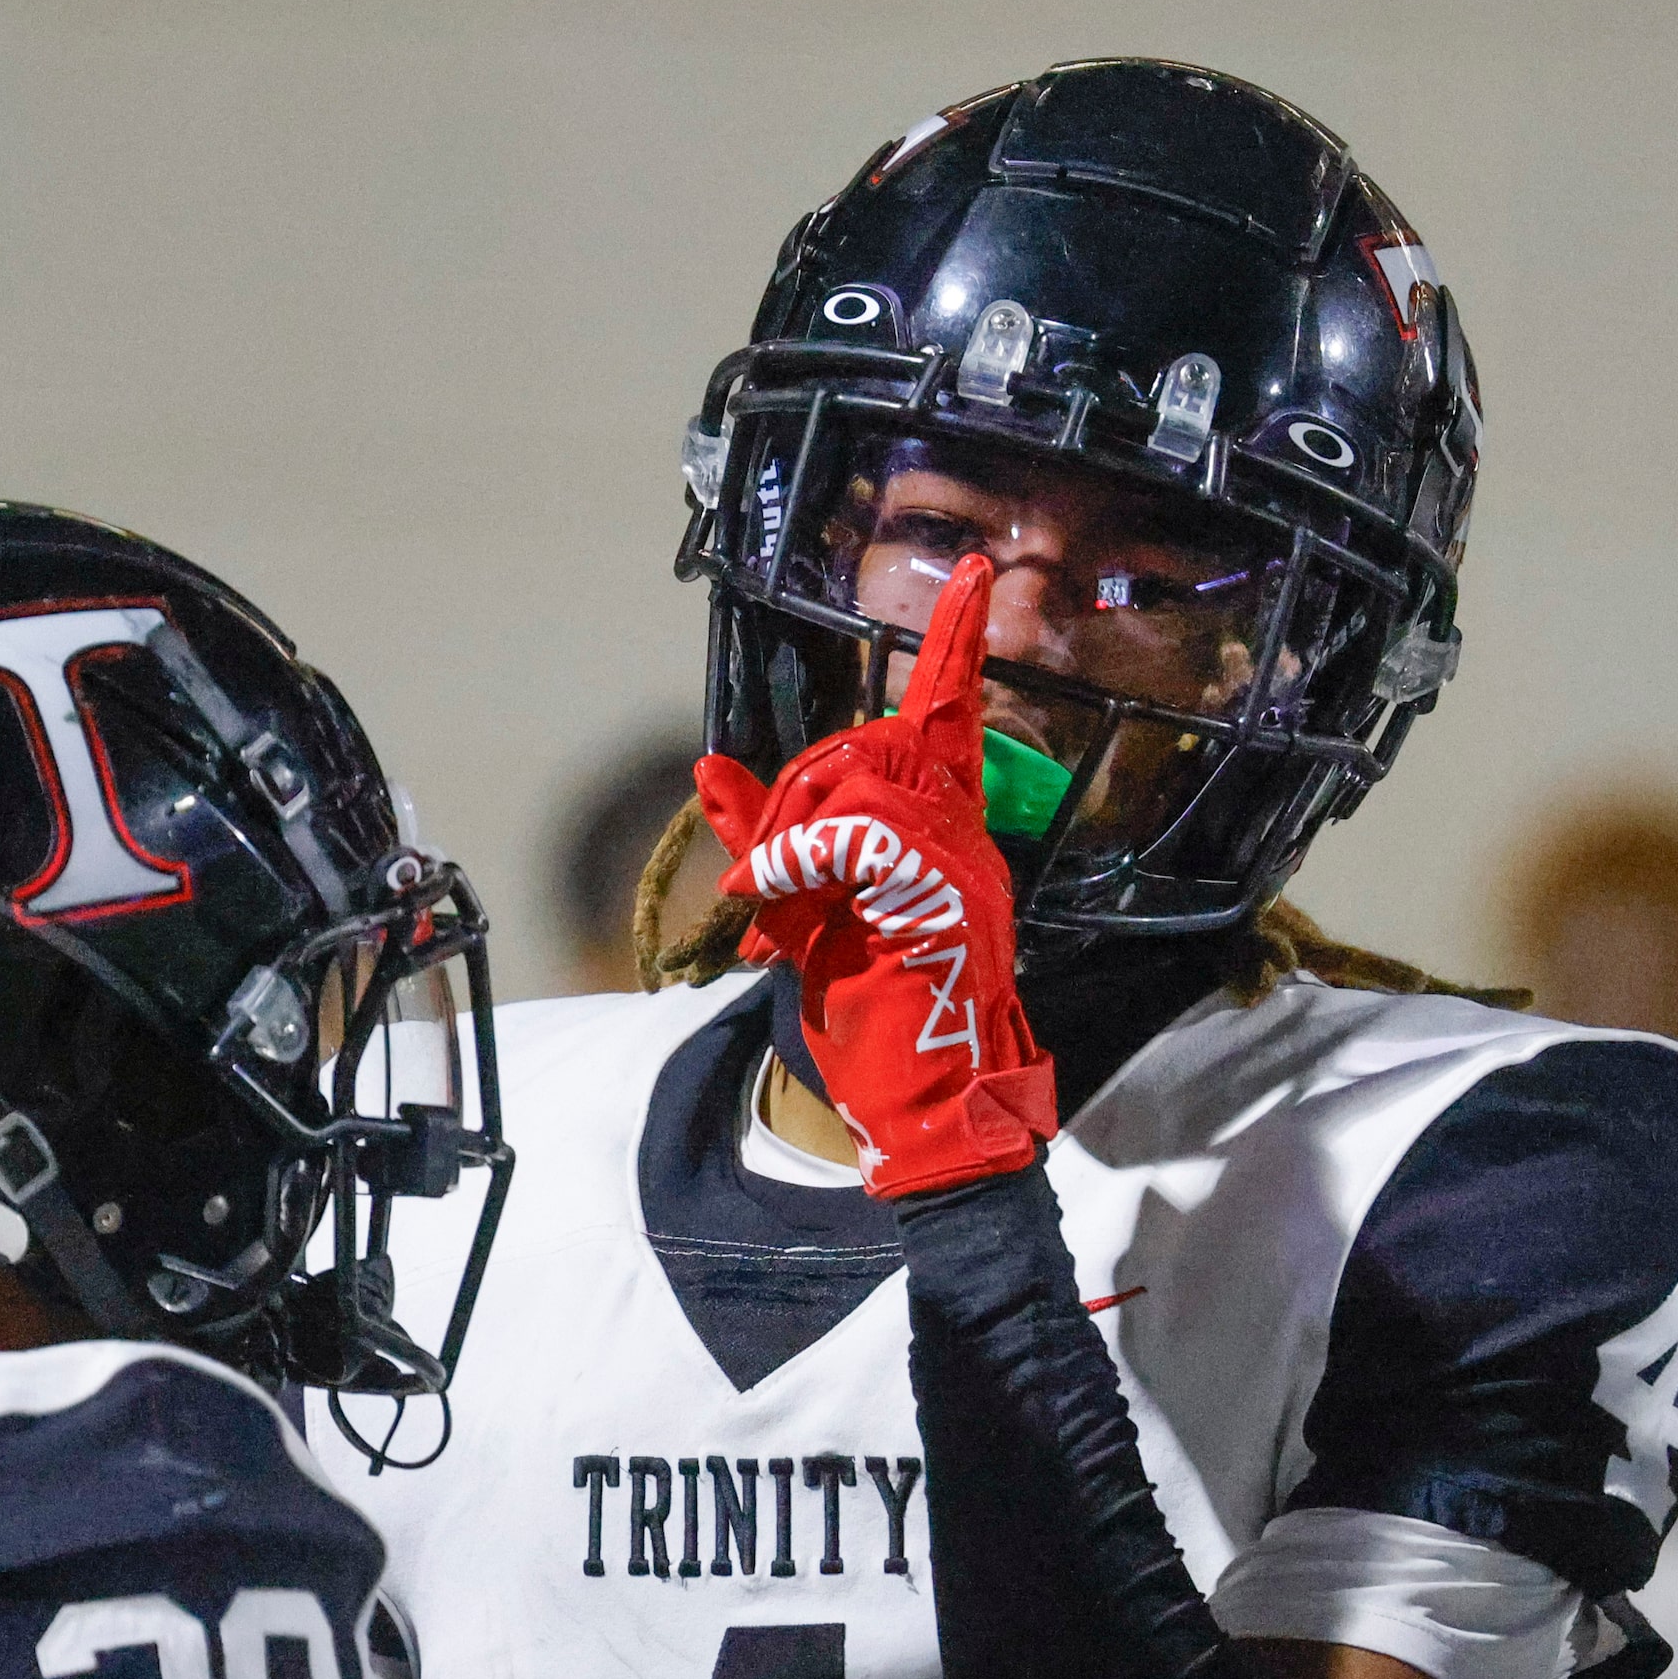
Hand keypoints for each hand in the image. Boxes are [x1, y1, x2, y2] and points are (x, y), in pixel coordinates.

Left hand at [695, 554, 1055, 1194]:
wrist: (927, 1105)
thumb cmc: (874, 1015)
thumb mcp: (804, 914)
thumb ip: (766, 839)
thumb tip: (709, 767)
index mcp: (943, 831)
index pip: (951, 716)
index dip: (956, 644)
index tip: (968, 573)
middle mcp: (961, 834)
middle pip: (870, 744)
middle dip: (799, 795)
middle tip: (771, 873)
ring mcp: (956, 860)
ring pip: (856, 780)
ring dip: (793, 836)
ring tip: (782, 907)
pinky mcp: (935, 891)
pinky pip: (849, 833)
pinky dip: (793, 859)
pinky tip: (773, 904)